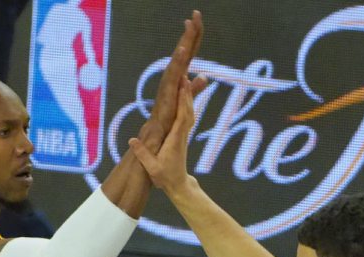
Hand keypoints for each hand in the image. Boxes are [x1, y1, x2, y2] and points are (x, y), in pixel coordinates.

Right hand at [129, 79, 195, 191]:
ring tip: (185, 81)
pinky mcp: (181, 137)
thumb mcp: (151, 168)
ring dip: (187, 97)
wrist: (178, 185)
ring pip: (188, 113)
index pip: (181, 118)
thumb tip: (131, 140)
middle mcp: (181, 135)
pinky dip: (185, 106)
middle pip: (187, 111)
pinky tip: (183, 97)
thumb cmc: (165, 178)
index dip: (183, 102)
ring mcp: (183, 136)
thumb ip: (142, 154)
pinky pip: (185, 118)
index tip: (182, 88)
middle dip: (186, 94)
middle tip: (184, 76)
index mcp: (175, 140)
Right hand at [137, 11, 208, 147]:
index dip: (194, 36)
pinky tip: (185, 50)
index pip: (189, 52)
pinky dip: (179, 61)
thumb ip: (194, 87)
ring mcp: (170, 83)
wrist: (159, 137)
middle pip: (185, 50)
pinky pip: (175, 74)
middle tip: (196, 13)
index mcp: (179, 76)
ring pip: (179, 58)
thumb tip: (204, 76)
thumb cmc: (170, 120)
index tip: (197, 18)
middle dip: (191, 32)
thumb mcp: (187, 100)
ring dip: (185, 41)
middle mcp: (173, 76)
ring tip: (190, 24)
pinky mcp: (168, 92)